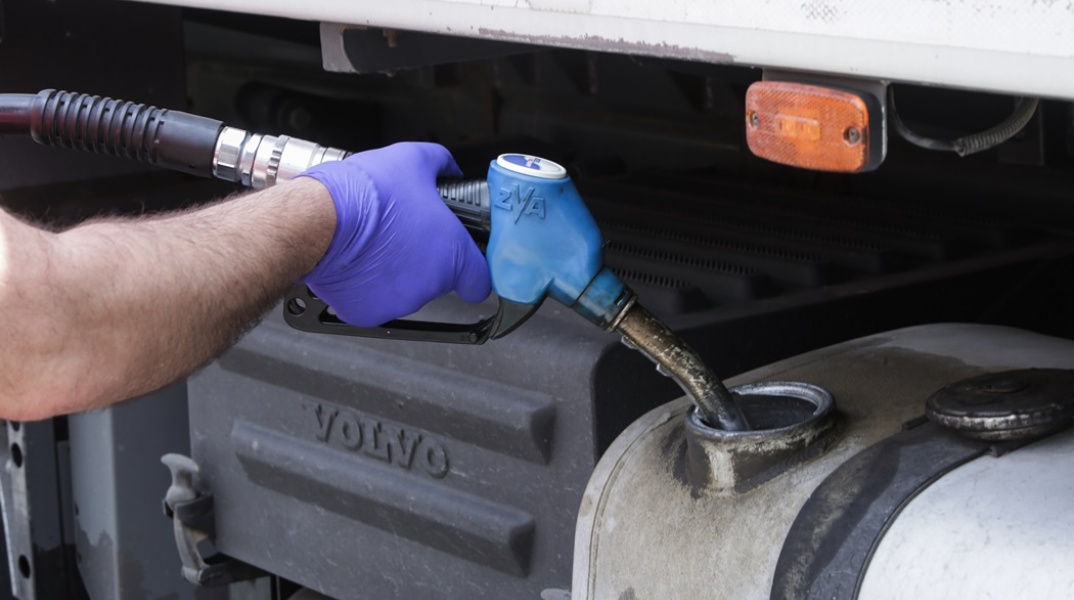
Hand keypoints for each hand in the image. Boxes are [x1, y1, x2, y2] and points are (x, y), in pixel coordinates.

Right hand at [297, 142, 490, 325]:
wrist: (317, 220)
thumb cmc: (364, 195)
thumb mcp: (412, 158)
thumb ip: (440, 163)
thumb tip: (448, 167)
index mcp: (451, 255)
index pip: (479, 282)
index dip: (472, 272)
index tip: (464, 265)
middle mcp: (429, 285)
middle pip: (436, 281)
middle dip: (422, 260)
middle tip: (401, 235)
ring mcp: (399, 303)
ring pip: (403, 291)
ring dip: (393, 272)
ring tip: (374, 243)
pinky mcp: (368, 314)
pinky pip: (373, 301)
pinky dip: (366, 286)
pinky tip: (357, 261)